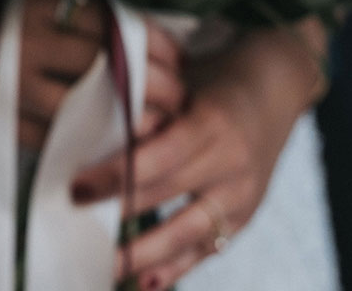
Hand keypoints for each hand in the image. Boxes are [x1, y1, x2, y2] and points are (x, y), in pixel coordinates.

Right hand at [18, 0, 185, 149]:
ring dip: (129, 122)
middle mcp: (28, 43)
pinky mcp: (2, 121)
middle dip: (155, 87)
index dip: (154, 44)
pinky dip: (89, 142)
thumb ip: (81, 17)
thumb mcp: (35, 1)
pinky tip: (111, 142)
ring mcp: (15, 85)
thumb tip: (149, 44)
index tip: (178, 60)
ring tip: (153, 128)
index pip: (113, 23)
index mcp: (39, 5)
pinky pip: (57, 137)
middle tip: (178, 99)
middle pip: (108, 66)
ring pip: (87, 109)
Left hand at [71, 23, 325, 290]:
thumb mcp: (182, 81)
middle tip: (74, 226)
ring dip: (146, 253)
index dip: (117, 175)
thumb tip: (90, 129)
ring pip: (190, 230)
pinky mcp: (247, 214)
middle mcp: (231, 160)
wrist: (276, 87)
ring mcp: (243, 191)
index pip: (159, 156)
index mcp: (211, 121)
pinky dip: (179, 266)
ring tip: (105, 266)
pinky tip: (148, 282)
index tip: (77, 186)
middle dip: (119, 213)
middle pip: (168, 194)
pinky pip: (210, 247)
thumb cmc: (213, 80)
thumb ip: (147, 106)